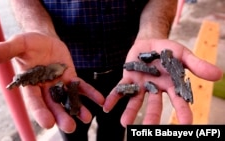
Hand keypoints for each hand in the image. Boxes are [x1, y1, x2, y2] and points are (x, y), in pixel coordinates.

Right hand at [0, 32, 104, 132]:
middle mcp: (44, 88)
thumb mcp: (18, 43)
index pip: (34, 101)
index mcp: (30, 84)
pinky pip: (81, 87)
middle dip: (61, 116)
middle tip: (71, 128)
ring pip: (68, 99)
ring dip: (78, 109)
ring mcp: (59, 84)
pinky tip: (100, 101)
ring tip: (87, 118)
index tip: (48, 123)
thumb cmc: (29, 42)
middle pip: (53, 105)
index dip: (40, 112)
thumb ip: (5, 50)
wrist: (44, 39)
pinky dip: (90, 94)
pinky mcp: (71, 77)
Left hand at [104, 39, 222, 125]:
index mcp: (171, 85)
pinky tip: (107, 107)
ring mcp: (141, 85)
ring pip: (136, 101)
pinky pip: (120, 89)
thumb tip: (219, 75)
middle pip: (154, 105)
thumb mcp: (184, 55)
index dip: (183, 112)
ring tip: (125, 123)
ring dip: (130, 112)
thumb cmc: (168, 51)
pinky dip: (114, 98)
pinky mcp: (128, 78)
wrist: (151, 42)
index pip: (179, 101)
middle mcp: (155, 89)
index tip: (187, 124)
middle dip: (152, 117)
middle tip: (148, 130)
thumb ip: (197, 65)